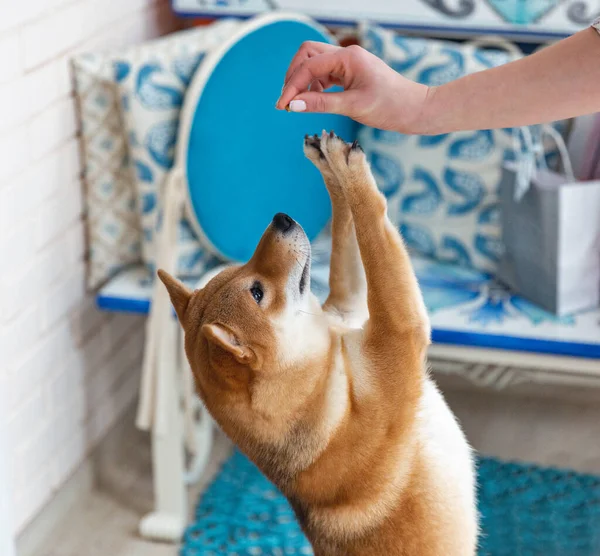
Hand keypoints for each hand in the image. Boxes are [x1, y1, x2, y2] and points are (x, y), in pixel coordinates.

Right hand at [276, 42, 430, 132]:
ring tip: (300, 105)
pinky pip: (325, 76)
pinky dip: (315, 88)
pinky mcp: (351, 75)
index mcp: (348, 57)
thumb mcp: (353, 107)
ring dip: (303, 83)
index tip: (283, 106)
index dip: (292, 85)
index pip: (309, 65)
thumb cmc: (390, 106)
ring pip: (315, 65)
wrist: (415, 110)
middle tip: (288, 102)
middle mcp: (346, 56)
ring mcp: (348, 64)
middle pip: (307, 55)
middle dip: (294, 76)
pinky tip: (314, 102)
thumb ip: (321, 104)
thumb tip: (294, 105)